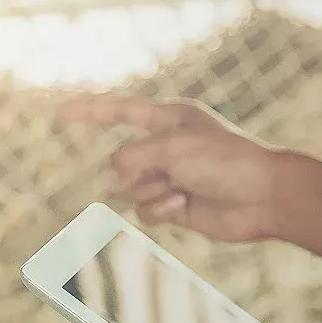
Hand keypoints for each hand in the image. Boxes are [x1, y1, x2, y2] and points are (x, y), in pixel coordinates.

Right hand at [56, 96, 290, 242]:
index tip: (58, 113)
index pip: (119, 111)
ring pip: (129, 190)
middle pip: (121, 162)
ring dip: (150, 192)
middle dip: (137, 172)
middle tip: (169, 174)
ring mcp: (170, 177)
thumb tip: (115, 175)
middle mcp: (167, 146)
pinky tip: (183, 206)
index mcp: (169, 119)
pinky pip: (144, 211)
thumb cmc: (227, 162)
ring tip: (181, 191)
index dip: (88, 112)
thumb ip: (134, 156)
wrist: (262, 198)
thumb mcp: (174, 148)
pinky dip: (159, 211)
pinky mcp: (174, 206)